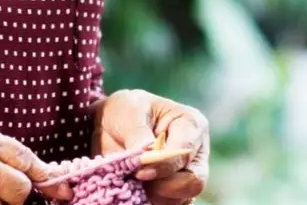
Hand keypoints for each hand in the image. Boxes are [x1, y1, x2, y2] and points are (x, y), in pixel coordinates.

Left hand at [92, 90, 209, 204]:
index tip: (139, 170)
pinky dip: (154, 201)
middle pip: (194, 181)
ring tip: (134, 181)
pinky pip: (171, 204)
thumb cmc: (125, 111)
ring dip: (156, 195)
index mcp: (191, 124)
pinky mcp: (175, 190)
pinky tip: (138, 190)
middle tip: (137, 178)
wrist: (111, 124)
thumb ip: (139, 136)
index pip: (186, 152)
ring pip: (183, 198)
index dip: (164, 165)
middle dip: (164, 185)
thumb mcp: (129, 112)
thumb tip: (145, 159)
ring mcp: (187, 173)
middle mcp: (196, 152)